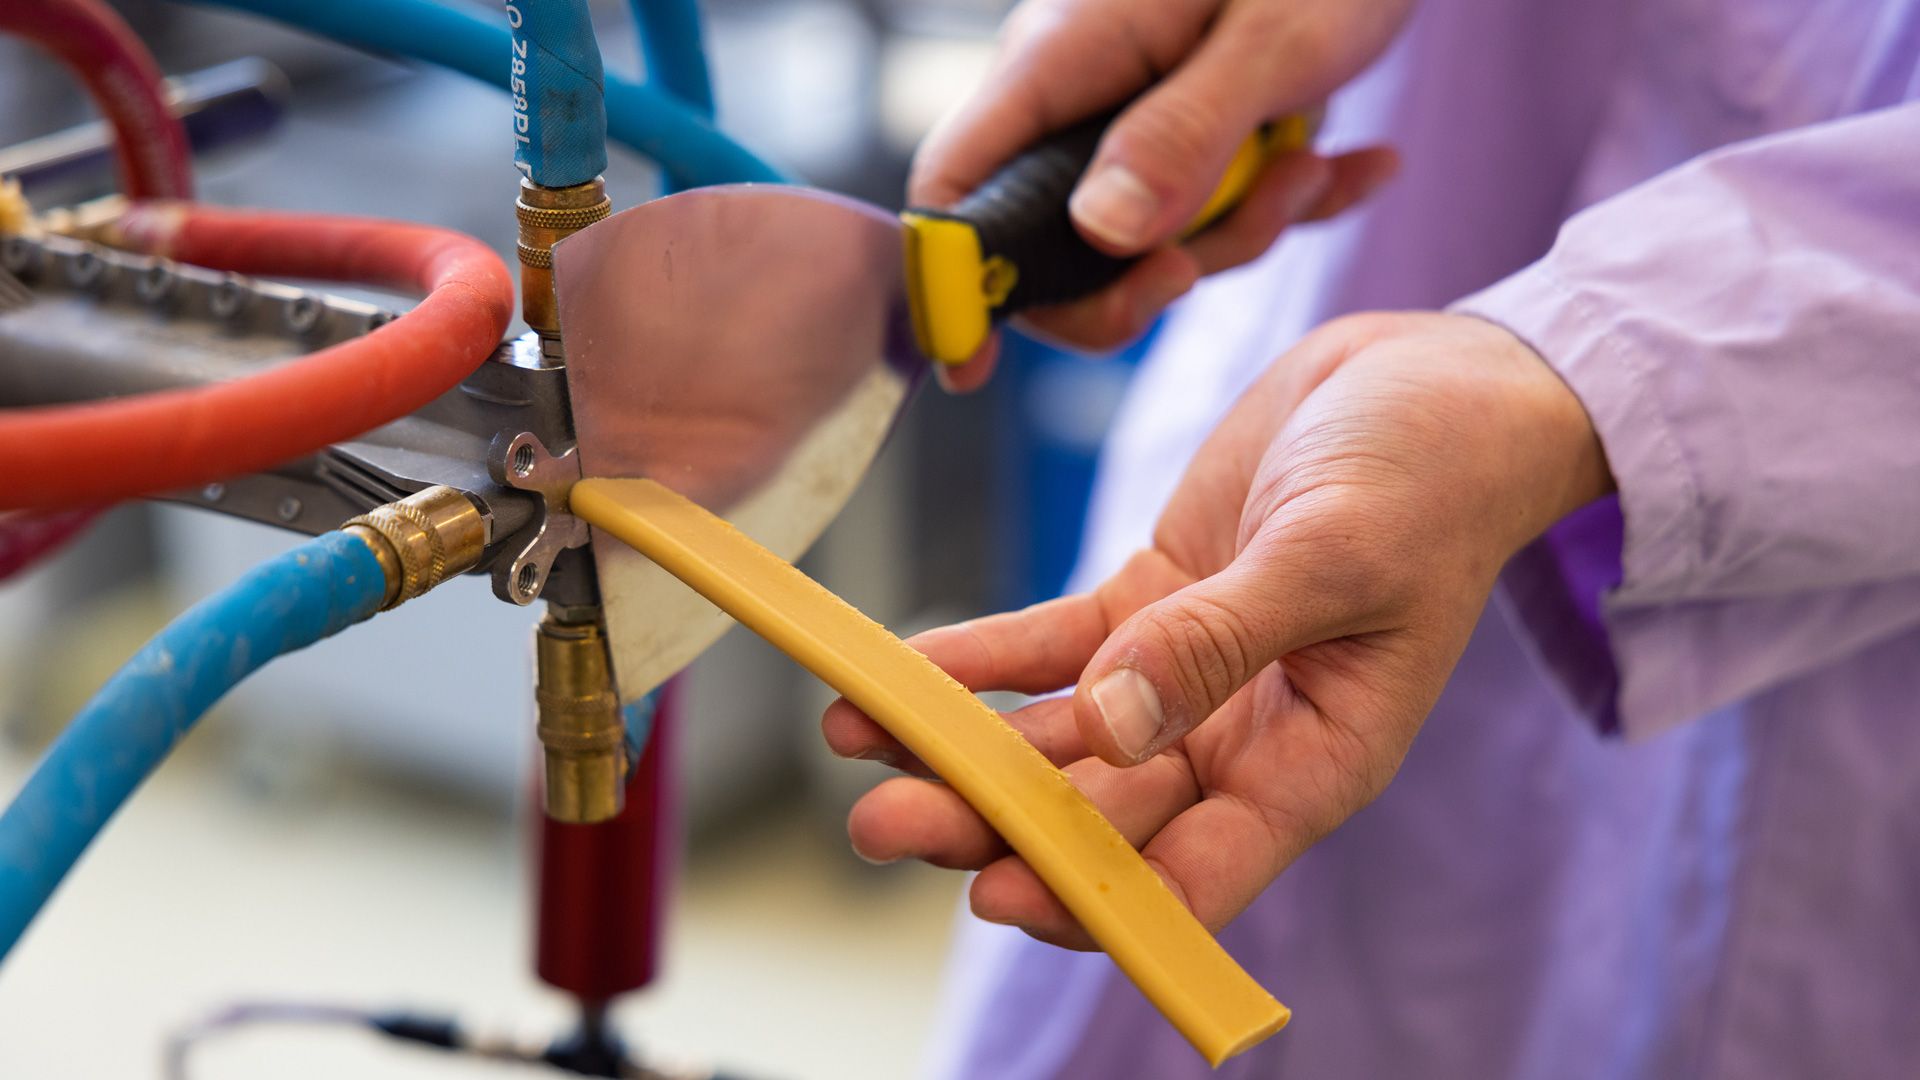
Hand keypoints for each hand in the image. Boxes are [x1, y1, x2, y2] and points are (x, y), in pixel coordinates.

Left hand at [822, 312, 1612, 946]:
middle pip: (1099, 813)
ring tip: (853, 741)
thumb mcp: (1337, 553)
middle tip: (882, 822)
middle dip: (991, 822)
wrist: (1433, 382)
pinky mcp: (1149, 606)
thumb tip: (1116, 726)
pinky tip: (901, 671)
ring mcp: (1188, 677)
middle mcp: (1243, 741)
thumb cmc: (1432, 474)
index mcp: (1315, 761)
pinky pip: (1049, 650)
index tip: (997, 893)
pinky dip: (978, 661)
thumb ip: (1222, 639)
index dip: (1096, 896)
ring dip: (960, 746)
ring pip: (1059, 739)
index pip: (1197, 873)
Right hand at [916, 0, 1412, 390]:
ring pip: (1145, 235)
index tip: (974, 367)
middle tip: (1257, 220)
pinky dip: (1283, 199)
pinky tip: (1355, 166)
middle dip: (1158, 266)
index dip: (951, 282)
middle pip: (1057, 241)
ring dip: (1243, 225)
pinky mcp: (1189, 121)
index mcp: (1061, 57)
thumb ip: (1186, 133)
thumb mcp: (1272, 38)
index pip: (957, 185)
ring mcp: (1129, 111)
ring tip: (1315, 158)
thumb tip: (1105, 235)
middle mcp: (1076, 91)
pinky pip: (1211, 200)